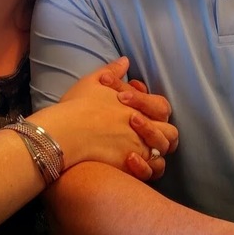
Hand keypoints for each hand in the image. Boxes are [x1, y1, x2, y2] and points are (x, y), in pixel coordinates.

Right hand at [31, 58, 173, 178]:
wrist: (64, 133)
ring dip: (155, 151)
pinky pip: (149, 173)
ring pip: (162, 155)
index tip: (132, 106)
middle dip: (161, 132)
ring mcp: (138, 150)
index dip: (152, 107)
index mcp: (138, 107)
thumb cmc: (77, 106)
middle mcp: (143, 129)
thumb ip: (113, 70)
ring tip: (137, 148)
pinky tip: (130, 163)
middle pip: (169, 133)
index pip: (161, 107)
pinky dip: (145, 169)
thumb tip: (125, 60)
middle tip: (143, 131)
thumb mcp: (94, 81)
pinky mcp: (128, 168)